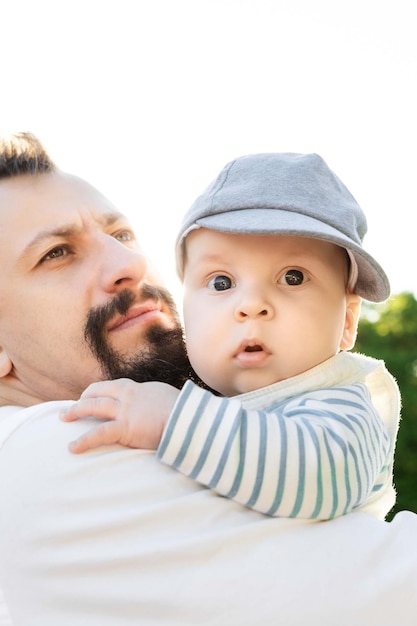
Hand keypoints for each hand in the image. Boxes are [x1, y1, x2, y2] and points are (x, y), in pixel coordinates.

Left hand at [61, 379, 179, 453]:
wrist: (190, 420)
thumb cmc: (184, 412)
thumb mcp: (166, 398)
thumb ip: (154, 399)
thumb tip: (155, 404)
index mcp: (138, 388)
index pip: (112, 386)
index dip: (98, 392)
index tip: (91, 397)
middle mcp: (128, 395)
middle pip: (98, 392)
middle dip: (82, 399)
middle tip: (70, 409)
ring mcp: (126, 411)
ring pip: (93, 407)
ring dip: (76, 412)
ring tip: (63, 419)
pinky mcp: (126, 428)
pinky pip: (99, 434)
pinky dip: (83, 440)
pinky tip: (72, 447)